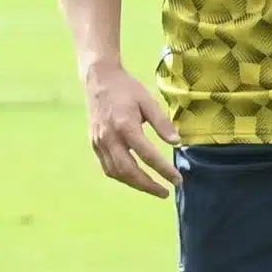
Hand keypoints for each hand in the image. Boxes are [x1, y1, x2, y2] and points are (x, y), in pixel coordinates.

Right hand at [80, 56, 180, 198]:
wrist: (98, 79)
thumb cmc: (127, 88)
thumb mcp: (148, 101)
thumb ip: (162, 123)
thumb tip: (178, 143)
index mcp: (125, 125)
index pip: (148, 155)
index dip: (164, 170)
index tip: (178, 180)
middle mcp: (110, 137)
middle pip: (129, 171)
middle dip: (148, 185)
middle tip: (166, 192)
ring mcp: (99, 142)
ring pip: (116, 173)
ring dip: (135, 184)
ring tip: (152, 187)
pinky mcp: (94, 144)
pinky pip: (108, 167)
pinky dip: (123, 176)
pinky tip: (135, 178)